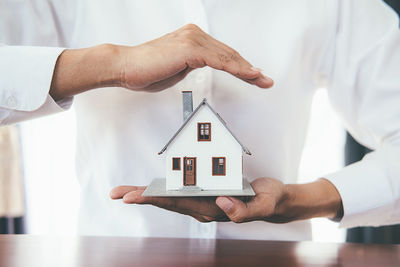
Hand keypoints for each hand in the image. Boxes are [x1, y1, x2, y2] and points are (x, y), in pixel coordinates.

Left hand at [110, 178, 342, 223]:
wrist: (275, 200)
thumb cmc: (269, 200)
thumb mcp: (263, 204)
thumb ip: (244, 210)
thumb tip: (221, 206)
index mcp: (212, 210)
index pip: (177, 204)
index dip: (153, 200)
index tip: (131, 198)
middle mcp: (202, 207)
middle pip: (166, 202)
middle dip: (140, 198)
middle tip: (115, 194)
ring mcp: (202, 201)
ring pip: (169, 197)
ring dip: (146, 194)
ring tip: (123, 192)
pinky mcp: (205, 193)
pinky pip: (180, 191)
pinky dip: (162, 188)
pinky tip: (150, 188)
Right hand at [118, 24, 272, 91]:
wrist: (125, 67)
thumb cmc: (146, 70)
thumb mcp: (177, 68)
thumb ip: (192, 65)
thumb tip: (203, 66)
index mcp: (192, 38)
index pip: (221, 54)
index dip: (239, 66)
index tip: (253, 76)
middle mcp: (194, 35)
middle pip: (228, 54)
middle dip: (248, 69)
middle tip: (265, 80)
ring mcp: (193, 40)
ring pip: (227, 57)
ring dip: (247, 70)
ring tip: (262, 80)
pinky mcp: (190, 49)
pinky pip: (219, 60)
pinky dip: (236, 68)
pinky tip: (249, 75)